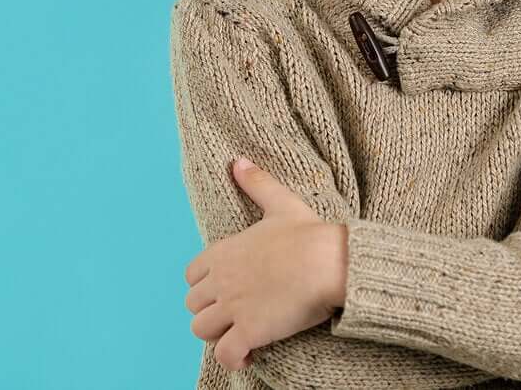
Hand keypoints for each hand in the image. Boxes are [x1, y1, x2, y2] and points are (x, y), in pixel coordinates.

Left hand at [183, 157, 343, 371]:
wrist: (329, 262)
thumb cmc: (308, 233)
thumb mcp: (280, 202)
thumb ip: (256, 183)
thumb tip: (238, 161)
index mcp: (223, 252)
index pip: (191, 275)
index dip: (206, 284)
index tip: (227, 288)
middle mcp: (221, 280)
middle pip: (193, 304)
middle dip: (210, 311)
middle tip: (236, 314)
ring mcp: (233, 307)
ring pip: (201, 330)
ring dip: (217, 335)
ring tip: (240, 334)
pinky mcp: (249, 331)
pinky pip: (225, 354)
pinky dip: (233, 358)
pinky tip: (249, 355)